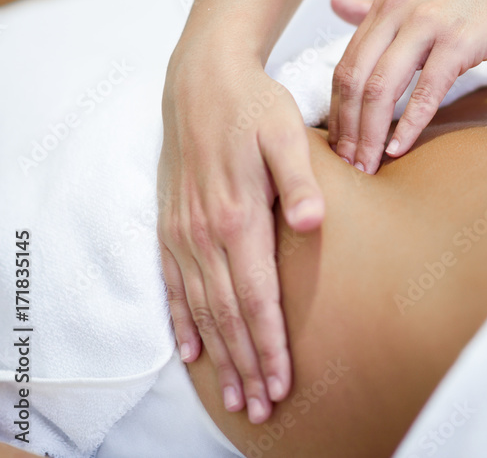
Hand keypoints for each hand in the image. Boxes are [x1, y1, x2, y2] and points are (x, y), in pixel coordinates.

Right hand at [157, 44, 323, 423]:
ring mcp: (183, 233)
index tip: (281, 384)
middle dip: (246, 366)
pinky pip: (174, 286)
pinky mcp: (172, 226)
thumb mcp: (286, 133)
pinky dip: (183, 323)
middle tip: (262, 408)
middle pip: (228, 316)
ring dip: (219, 356)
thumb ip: (298, 181)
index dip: (269, 345)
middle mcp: (205, 234)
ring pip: (201, 310)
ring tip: (234, 396)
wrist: (202, 81)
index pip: (256, 298)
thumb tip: (311, 223)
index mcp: (237, 217)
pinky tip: (192, 352)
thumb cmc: (254, 107)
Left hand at [328, 0, 486, 172]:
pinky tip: (399, 149)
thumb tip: (334, 5)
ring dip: (370, 134)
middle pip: (354, 80)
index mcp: (387, 5)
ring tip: (368, 166)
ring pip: (381, 88)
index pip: (345, 66)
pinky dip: (409, 125)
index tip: (340, 146)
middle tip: (349, 166)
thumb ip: (378, 9)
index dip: (337, 111)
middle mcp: (398, 10)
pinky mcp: (459, 41)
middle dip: (348, 130)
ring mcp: (428, 24)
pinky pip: (426, 91)